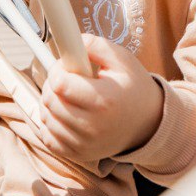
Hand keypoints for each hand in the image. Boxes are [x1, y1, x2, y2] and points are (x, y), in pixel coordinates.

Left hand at [36, 35, 163, 162]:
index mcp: (104, 100)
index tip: (66, 65)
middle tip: (66, 78)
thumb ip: (96, 46)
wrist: (148, 123)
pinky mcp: (79, 155)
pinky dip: (50, 124)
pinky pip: (48, 139)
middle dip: (52, 84)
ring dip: (49, 102)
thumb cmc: (133, 88)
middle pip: (50, 101)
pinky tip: (63, 113)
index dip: (58, 69)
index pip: (60, 84)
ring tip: (67, 95)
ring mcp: (85, 144)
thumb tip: (71, 41)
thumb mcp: (122, 60)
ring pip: (46, 119)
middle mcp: (93, 126)